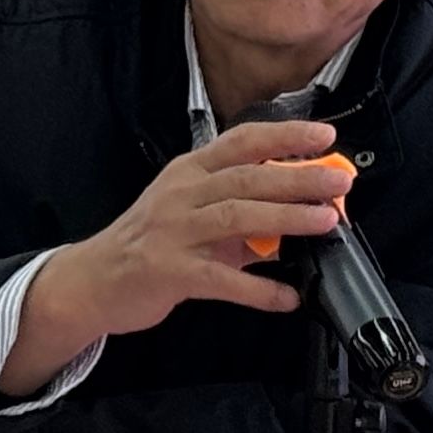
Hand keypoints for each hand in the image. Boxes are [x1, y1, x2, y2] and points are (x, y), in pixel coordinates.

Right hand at [0, 121, 350, 395]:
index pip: (240, 142)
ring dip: (285, 218)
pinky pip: (222, 280)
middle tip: (339, 181)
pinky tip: (287, 297)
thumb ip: (240, 210)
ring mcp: (172, 231)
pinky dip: (258, 290)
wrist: (93, 279)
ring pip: (236, 217)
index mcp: (188, 171)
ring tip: (325, 222)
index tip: (325, 135)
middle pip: (246, 177)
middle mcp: (180, 194)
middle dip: (297, 176)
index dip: (284, 135)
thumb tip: (299, 210)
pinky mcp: (169, 271)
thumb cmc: (148, 243)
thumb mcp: (189, 212)